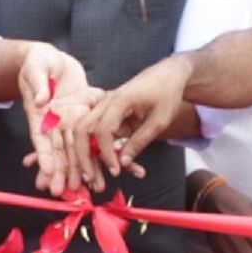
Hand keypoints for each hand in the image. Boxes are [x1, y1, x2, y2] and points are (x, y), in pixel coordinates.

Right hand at [16, 44, 96, 197]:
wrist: (51, 59)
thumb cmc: (38, 62)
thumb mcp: (36, 68)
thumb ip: (38, 83)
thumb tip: (40, 100)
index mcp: (39, 115)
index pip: (41, 138)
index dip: (44, 156)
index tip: (49, 172)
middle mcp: (54, 123)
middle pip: (59, 151)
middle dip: (64, 172)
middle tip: (68, 192)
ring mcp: (69, 122)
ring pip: (78, 149)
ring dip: (85, 167)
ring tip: (94, 186)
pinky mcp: (84, 117)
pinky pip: (96, 135)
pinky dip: (104, 150)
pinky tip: (115, 165)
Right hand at [70, 55, 193, 181]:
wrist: (168, 74)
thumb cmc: (167, 94)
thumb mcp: (159, 120)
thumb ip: (140, 141)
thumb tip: (123, 163)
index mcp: (119, 101)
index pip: (103, 131)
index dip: (107, 154)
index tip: (116, 170)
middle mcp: (106, 102)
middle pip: (82, 129)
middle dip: (83, 156)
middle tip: (90, 178)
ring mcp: (104, 105)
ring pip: (84, 130)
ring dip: (86, 154)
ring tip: (95, 177)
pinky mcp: (107, 111)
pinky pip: (97, 131)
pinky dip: (100, 149)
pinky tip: (115, 164)